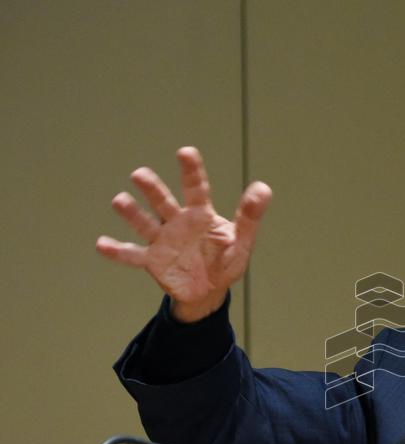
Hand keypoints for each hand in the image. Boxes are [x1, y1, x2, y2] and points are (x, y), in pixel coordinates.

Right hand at [96, 147, 271, 321]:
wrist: (208, 290)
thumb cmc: (225, 260)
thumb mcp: (242, 241)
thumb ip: (250, 216)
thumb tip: (263, 188)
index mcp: (201, 215)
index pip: (197, 188)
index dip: (192, 171)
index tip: (185, 152)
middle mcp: (178, 222)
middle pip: (164, 202)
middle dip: (153, 189)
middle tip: (140, 174)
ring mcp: (162, 240)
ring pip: (145, 224)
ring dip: (132, 213)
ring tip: (119, 200)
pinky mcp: (152, 260)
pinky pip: (133, 255)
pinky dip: (117, 251)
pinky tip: (101, 244)